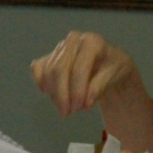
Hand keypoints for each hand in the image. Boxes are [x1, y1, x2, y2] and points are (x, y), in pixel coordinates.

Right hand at [30, 30, 152, 152]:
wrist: (108, 63)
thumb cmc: (113, 68)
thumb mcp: (113, 77)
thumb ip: (98, 88)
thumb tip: (85, 103)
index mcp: (92, 42)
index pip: (79, 68)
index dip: (77, 90)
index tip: (80, 108)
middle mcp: (73, 40)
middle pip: (59, 69)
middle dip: (61, 94)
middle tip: (67, 112)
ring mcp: (60, 46)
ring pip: (48, 71)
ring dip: (54, 93)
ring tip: (65, 107)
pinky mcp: (50, 54)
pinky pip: (38, 68)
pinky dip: (41, 81)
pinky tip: (48, 92)